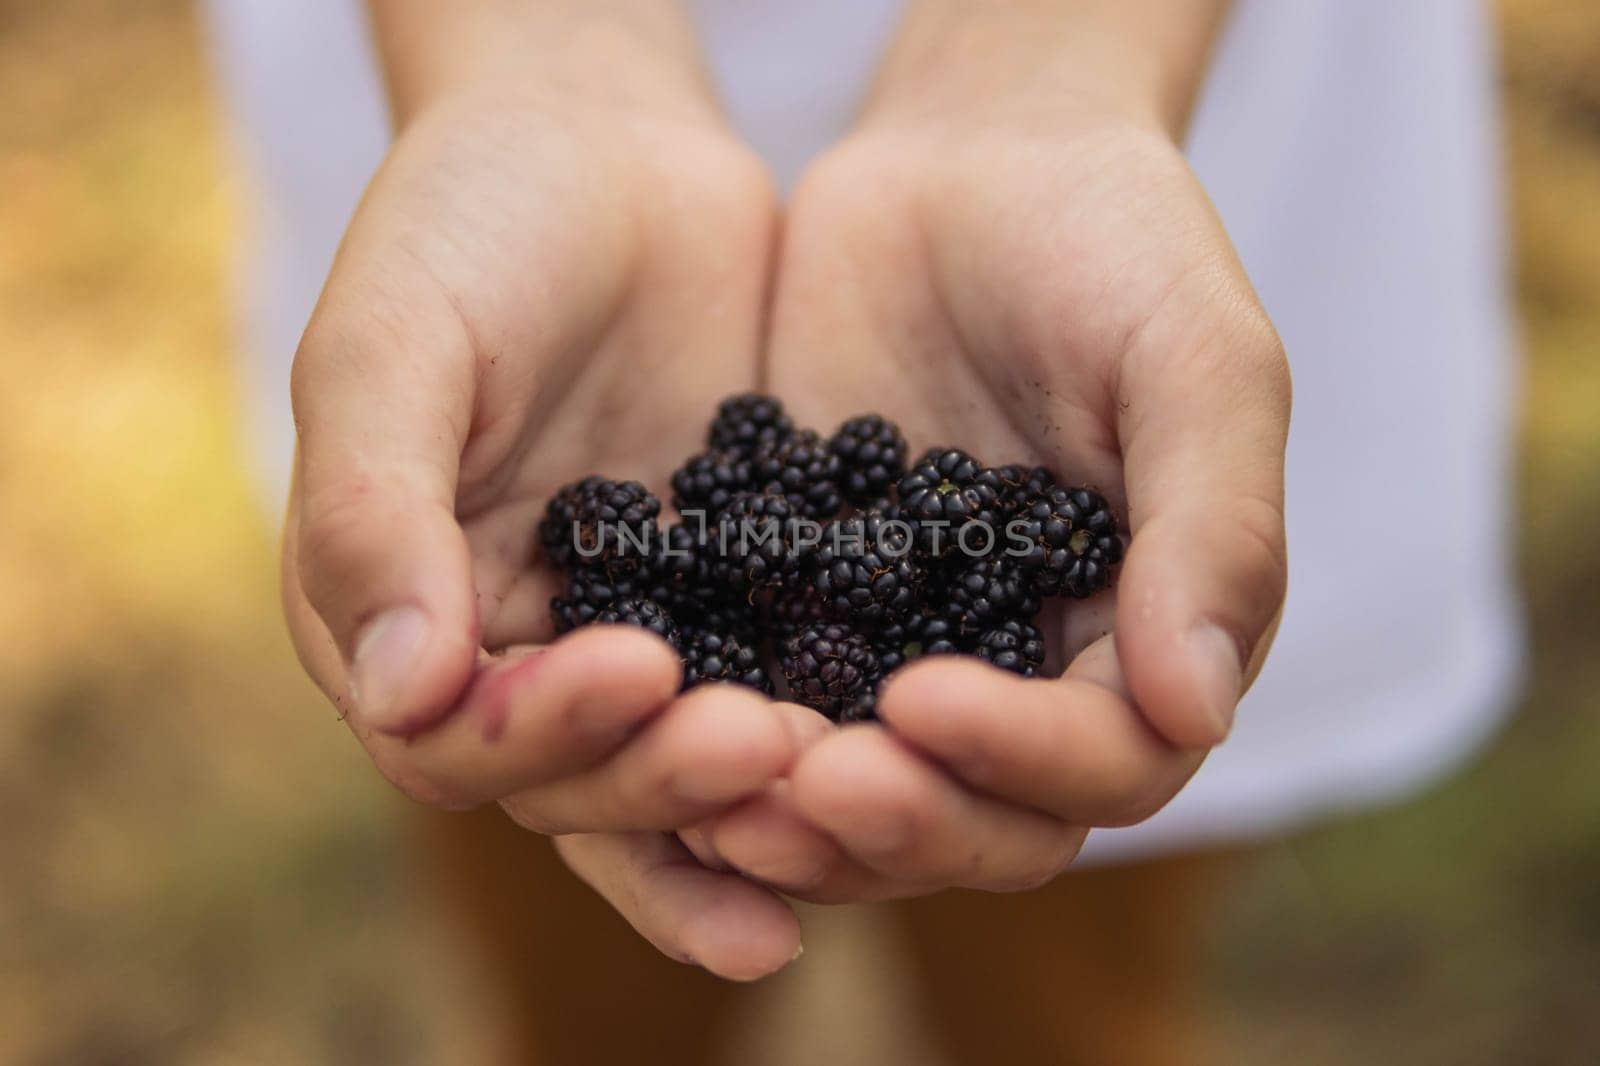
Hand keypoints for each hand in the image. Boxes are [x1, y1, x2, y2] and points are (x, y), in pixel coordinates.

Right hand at [283, 20, 802, 976]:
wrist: (604, 146)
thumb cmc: (466, 222)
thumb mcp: (391, 345)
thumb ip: (371, 513)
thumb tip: (401, 695)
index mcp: (396, 615)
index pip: (447, 741)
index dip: (534, 731)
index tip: (635, 670)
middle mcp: (511, 650)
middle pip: (577, 782)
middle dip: (663, 778)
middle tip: (764, 742)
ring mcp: (628, 631)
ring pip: (679, 765)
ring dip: (751, 795)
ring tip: (846, 777)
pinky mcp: (734, 600)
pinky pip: (774, 686)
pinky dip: (826, 732)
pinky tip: (907, 751)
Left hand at [697, 46, 1289, 901]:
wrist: (971, 157)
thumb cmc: (1112, 242)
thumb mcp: (1195, 359)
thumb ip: (1216, 528)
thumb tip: (1199, 712)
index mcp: (1143, 635)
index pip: (1110, 761)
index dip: (1023, 759)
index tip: (921, 701)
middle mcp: (1029, 672)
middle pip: (983, 818)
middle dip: (902, 819)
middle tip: (810, 781)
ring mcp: (906, 648)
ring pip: (865, 792)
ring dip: (799, 818)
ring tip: (715, 791)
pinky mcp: (800, 608)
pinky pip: (762, 698)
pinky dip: (715, 732)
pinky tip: (650, 720)